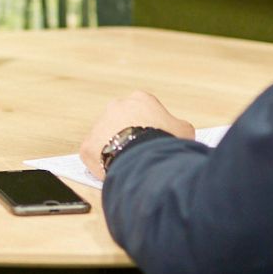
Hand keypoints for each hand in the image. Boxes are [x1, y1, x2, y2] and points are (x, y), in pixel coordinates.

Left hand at [79, 91, 194, 178]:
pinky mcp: (87, 146)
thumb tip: (179, 132)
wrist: (144, 157)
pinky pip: (94, 157)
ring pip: (106, 139)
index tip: (155, 142)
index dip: (151, 129)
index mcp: (140, 99)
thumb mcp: (184, 131)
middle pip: (122, 123)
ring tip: (130, 167)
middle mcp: (116, 107)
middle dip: (130, 137)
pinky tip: (116, 174)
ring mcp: (99, 125)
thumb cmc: (166, 141)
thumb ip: (179, 127)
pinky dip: (102, 166)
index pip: (145, 112)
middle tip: (141, 155)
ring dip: (115, 151)